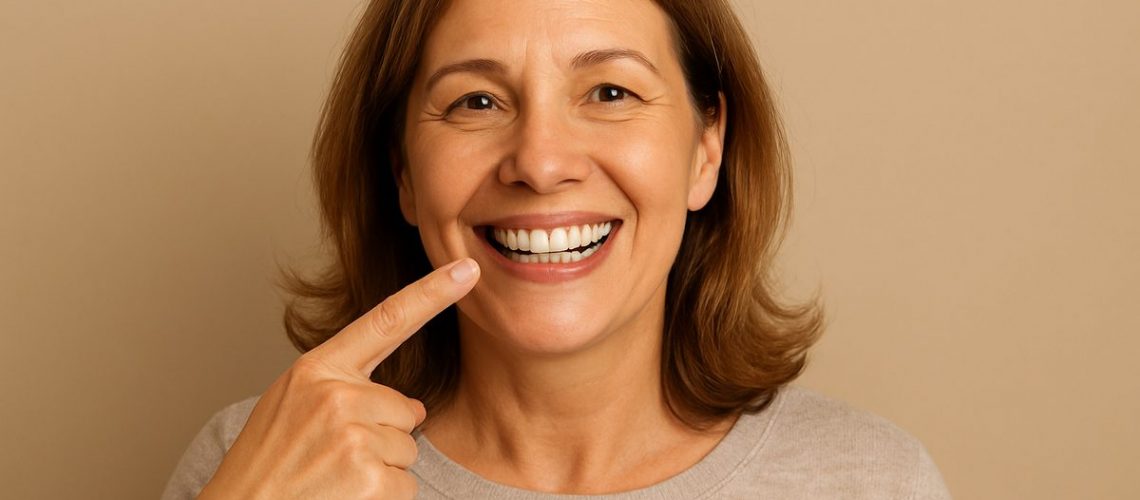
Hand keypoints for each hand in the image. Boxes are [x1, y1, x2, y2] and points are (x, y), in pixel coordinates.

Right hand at [198, 258, 480, 499]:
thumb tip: (413, 407)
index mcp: (316, 369)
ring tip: (333, 478)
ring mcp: (353, 435)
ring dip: (382, 470)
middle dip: (384, 437)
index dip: (432, 293)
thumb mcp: (292, 406)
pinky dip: (384, 498)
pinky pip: (406, 484)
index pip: (386, 320)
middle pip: (407, 409)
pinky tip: (345, 497)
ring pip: (409, 449)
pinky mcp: (368, 477)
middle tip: (333, 458)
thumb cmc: (265, 466)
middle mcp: (337, 395)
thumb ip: (347, 390)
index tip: (467, 269)